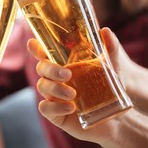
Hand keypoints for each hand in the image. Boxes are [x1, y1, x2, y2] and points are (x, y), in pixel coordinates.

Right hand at [27, 27, 123, 142]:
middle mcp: (55, 78)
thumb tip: (105, 30)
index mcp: (63, 64)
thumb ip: (110, 48)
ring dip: (56, 88)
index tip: (33, 43)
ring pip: (42, 86)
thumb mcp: (112, 67)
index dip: (36, 48)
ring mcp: (53, 96)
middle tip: (67, 74)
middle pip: (41, 68)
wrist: (114, 117)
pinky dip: (55, 106)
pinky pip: (45, 108)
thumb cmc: (107, 89)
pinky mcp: (55, 113)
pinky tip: (71, 107)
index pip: (45, 53)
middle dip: (50, 69)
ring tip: (73, 94)